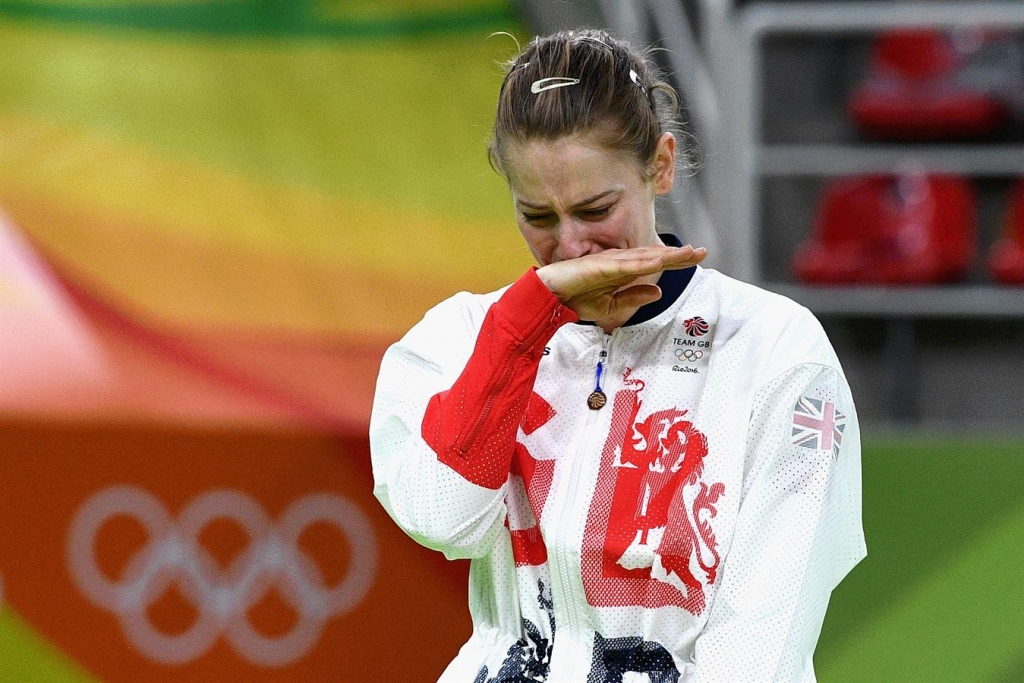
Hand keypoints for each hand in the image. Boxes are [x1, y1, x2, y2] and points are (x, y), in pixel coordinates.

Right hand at [535, 244, 706, 322]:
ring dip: (666, 254)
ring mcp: (610, 262)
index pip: (654, 263)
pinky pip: (626, 265)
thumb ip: (633, 298)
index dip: (675, 260)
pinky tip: (659, 260)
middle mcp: (619, 262)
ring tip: (688, 253)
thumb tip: (657, 292)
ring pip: (644, 257)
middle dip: (678, 254)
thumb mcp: (609, 306)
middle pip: (654, 256)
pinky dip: (644, 262)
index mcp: (622, 271)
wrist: (549, 298)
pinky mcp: (600, 266)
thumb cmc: (574, 299)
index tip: (696, 258)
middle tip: (701, 251)